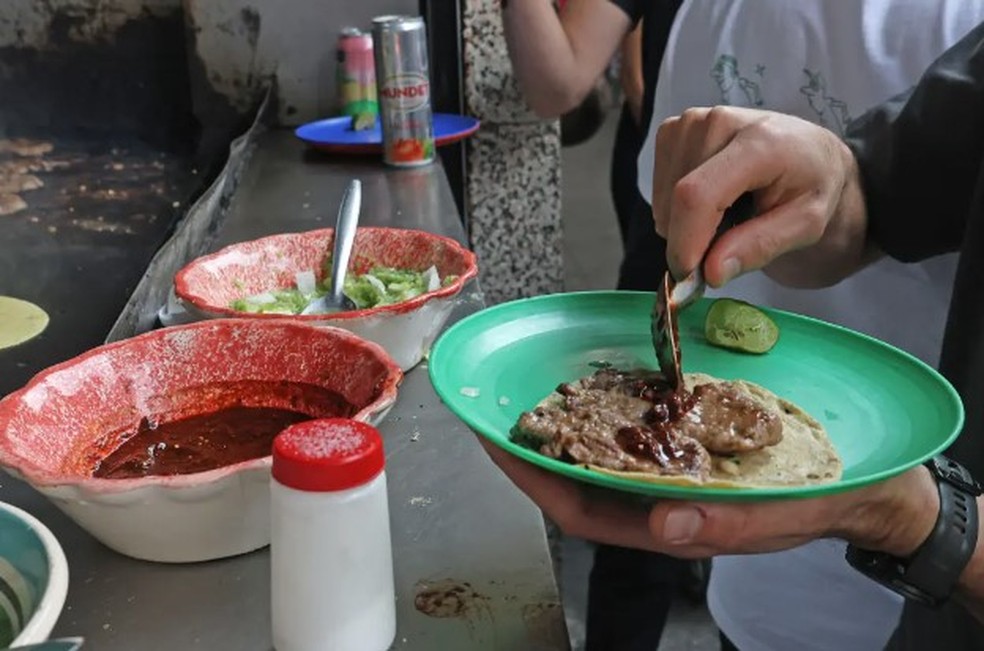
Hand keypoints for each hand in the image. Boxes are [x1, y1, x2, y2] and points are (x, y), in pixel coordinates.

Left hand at [478, 434, 938, 558]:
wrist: (851, 482)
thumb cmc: (809, 504)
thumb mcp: (771, 516)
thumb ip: (719, 522)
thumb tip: (663, 523)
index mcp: (663, 522)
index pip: (578, 507)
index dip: (532, 479)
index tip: (496, 446)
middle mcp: (651, 497)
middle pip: (574, 477)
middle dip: (533, 447)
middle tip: (495, 409)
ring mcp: (663, 471)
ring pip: (596, 452)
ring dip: (561, 426)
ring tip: (528, 391)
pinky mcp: (680, 445)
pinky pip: (629, 427)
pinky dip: (606, 406)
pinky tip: (593, 381)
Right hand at [651, 106, 871, 288]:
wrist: (808, 154)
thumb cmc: (810, 188)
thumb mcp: (806, 226)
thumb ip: (759, 247)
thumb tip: (710, 272)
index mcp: (761, 143)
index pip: (699, 195)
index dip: (685, 241)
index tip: (688, 278)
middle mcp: (719, 121)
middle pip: (677, 200)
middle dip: (692, 239)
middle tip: (729, 243)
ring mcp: (691, 121)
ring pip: (664, 200)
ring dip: (686, 224)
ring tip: (727, 214)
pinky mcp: (674, 129)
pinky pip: (658, 189)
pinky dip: (676, 208)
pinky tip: (710, 199)